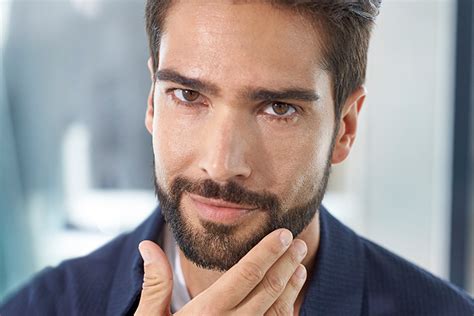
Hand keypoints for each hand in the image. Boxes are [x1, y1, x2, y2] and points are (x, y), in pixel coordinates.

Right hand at [134, 228, 307, 315]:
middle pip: (268, 290)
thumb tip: (147, 245)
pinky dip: (287, 312)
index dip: (268, 252)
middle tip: (299, 244)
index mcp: (206, 313)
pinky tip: (291, 298)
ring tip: (300, 266)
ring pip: (277, 312)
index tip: (284, 235)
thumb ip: (156, 283)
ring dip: (291, 287)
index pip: (245, 275)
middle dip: (286, 264)